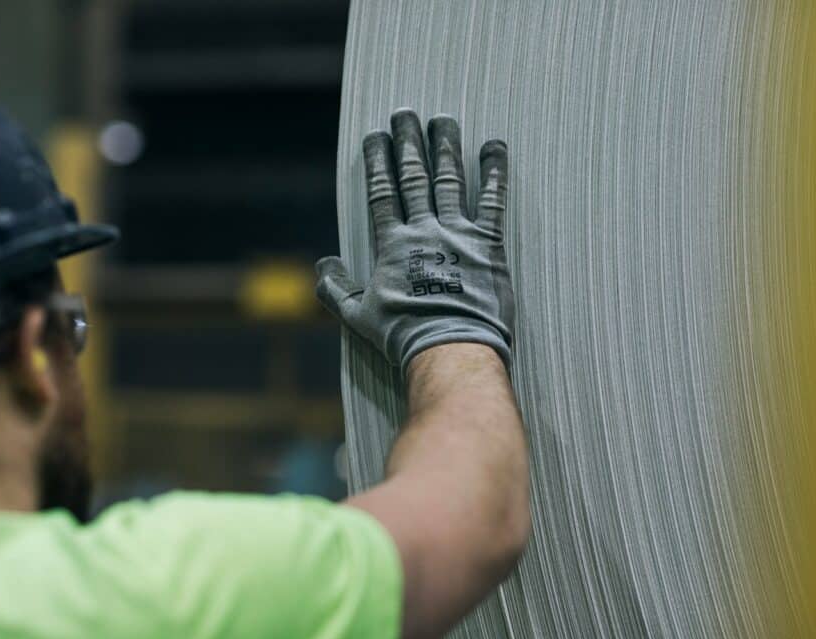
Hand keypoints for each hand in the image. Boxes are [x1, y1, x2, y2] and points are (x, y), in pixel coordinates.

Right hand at [316, 108, 513, 374]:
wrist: (450, 348)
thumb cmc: (403, 336)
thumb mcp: (358, 316)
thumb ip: (336, 290)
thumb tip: (321, 267)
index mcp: (393, 245)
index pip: (382, 192)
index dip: (378, 162)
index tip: (376, 135)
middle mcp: (424, 231)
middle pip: (414, 177)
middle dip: (409, 143)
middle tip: (406, 113)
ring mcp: (458, 235)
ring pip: (449, 180)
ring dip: (446, 147)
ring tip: (443, 120)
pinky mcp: (488, 244)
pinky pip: (492, 201)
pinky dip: (494, 173)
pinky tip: (494, 148)